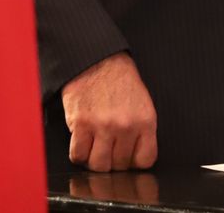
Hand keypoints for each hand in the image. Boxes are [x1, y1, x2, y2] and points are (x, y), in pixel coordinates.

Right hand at [62, 53, 157, 170]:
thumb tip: (135, 155)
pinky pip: (78, 155)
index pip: (145, 161)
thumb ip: (141, 130)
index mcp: (145, 121)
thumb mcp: (142, 102)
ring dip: (95, 159)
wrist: (96, 58)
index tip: (127, 155)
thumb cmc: (118, 78)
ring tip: (94, 147)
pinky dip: (78, 153)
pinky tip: (81, 141)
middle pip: (120, 166)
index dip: (134, 161)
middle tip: (108, 147)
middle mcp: (126, 126)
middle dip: (113, 160)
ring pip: (99, 165)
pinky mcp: (81, 124)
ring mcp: (102, 126)